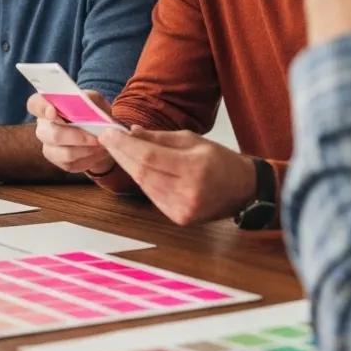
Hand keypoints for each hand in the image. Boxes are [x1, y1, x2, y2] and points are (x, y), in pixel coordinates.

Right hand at [26, 91, 136, 193]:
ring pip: (64, 153)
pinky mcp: (58, 161)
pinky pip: (72, 163)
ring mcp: (49, 146)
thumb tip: (85, 107)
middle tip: (96, 138)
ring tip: (101, 145)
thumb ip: (88, 100)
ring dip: (86, 150)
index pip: (34, 104)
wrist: (101, 134)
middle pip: (52, 134)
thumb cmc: (94, 112)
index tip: (53, 112)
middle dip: (76, 136)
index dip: (41, 108)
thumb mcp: (94, 100)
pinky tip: (97, 152)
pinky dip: (89, 159)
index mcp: (47, 105)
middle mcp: (43, 126)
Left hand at [97, 127, 255, 224]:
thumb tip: (131, 132)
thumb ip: (159, 138)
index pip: (149, 157)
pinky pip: (152, 196)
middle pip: (142, 173)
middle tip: (106, 139)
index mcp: (194, 169)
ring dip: (128, 166)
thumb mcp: (192, 140)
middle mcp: (187, 193)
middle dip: (121, 154)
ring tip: (118, 150)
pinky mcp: (178, 218)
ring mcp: (182, 210)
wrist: (244, 190)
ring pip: (144, 185)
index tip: (108, 133)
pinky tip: (135, 167)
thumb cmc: (220, 160)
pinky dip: (141, 180)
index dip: (125, 145)